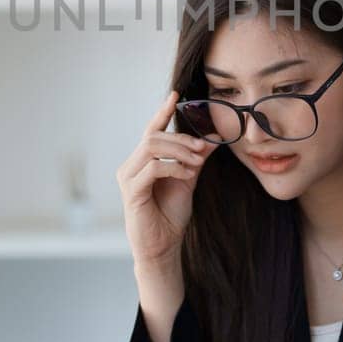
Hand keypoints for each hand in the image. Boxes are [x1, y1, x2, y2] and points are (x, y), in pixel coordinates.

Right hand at [116, 89, 209, 269]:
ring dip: (179, 151)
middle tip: (202, 147)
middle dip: (180, 138)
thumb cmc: (170, 215)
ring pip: (152, 147)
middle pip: (153, 136)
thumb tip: (214, 138)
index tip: (176, 95)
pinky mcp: (132, 192)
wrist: (163, 247)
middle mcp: (131, 166)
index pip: (151, 130)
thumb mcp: (188, 181)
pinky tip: (186, 175)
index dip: (162, 111)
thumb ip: (197, 159)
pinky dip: (174, 167)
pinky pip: (153, 168)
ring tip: (196, 162)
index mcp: (143, 161)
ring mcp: (129, 178)